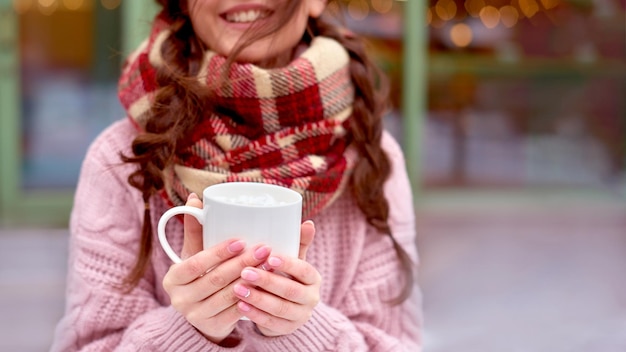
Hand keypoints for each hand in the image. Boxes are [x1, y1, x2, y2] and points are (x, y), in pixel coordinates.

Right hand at [162, 193, 271, 342]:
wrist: (202, 312)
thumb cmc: (200, 275)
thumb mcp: (193, 254)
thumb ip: (195, 230)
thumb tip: (195, 198)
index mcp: (173, 278)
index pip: (196, 263)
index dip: (218, 252)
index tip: (241, 241)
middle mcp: (179, 299)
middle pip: (215, 279)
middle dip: (242, 263)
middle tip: (264, 249)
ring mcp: (195, 316)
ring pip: (228, 295)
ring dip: (251, 280)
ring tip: (270, 265)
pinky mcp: (213, 327)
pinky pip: (236, 312)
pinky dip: (252, 298)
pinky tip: (266, 286)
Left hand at [233, 220, 321, 335]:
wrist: (286, 309)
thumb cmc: (286, 277)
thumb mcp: (293, 261)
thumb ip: (298, 243)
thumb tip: (308, 222)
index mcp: (313, 278)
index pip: (304, 270)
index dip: (288, 264)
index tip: (269, 257)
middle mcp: (311, 298)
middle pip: (290, 290)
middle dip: (267, 281)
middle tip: (246, 271)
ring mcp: (300, 316)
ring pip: (279, 308)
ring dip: (257, 298)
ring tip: (237, 288)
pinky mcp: (287, 329)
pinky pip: (270, 323)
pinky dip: (254, 314)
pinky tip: (240, 305)